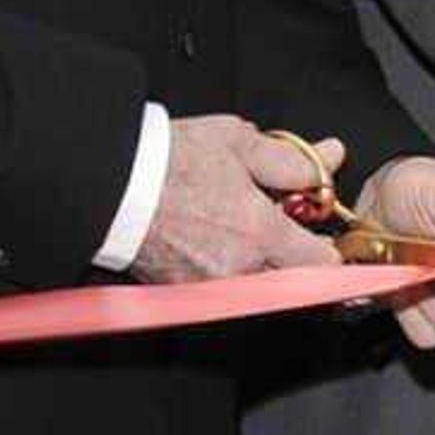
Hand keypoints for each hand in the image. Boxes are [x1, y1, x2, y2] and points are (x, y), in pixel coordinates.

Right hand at [132, 116, 341, 283]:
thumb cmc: (164, 159)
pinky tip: (210, 236)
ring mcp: (206, 284)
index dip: (327, 247)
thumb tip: (330, 158)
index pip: (322, 262)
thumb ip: (292, 160)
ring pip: (255, 284)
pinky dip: (224, 265)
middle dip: (293, 255)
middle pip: (291, 279)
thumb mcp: (238, 143)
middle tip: (279, 225)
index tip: (320, 233)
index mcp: (259, 233)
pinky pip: (220, 286)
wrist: (104, 181)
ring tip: (235, 224)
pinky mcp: (179, 291)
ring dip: (258, 260)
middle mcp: (236, 268)